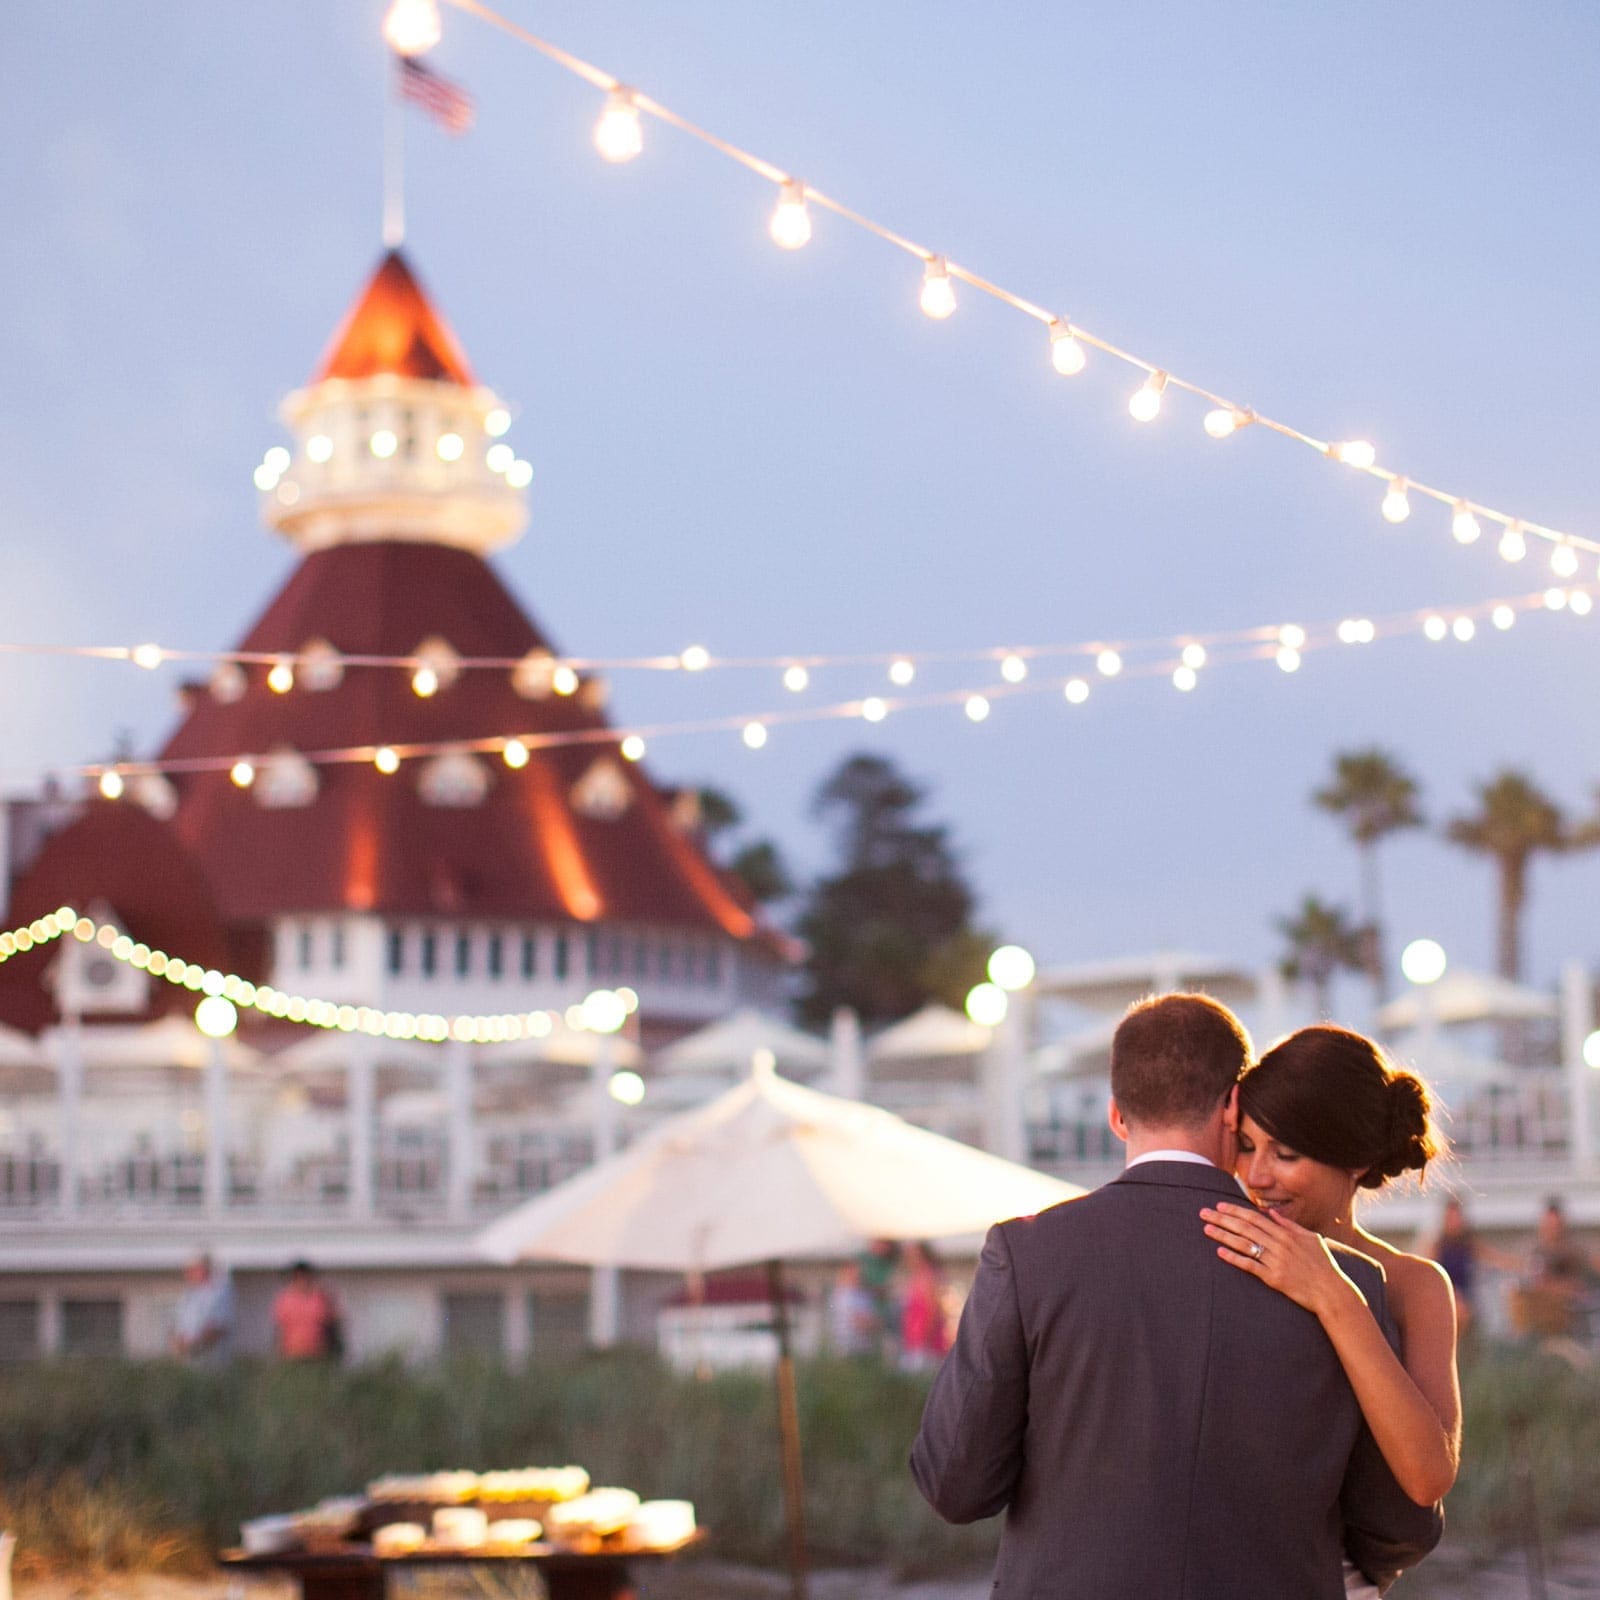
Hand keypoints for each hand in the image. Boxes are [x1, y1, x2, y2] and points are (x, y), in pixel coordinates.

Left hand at [1200, 1202, 1362, 1319]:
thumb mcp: (1311, 1238)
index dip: (1235, 1211)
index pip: (1254, 1218)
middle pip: (1245, 1228)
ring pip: (1244, 1244)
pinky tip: (1220, 1252)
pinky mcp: (1274, 1278)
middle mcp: (1279, 1245)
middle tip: (1203, 1213)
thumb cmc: (1323, 1265)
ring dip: (1223, 1235)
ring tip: (1206, 1229)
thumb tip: (1270, 1213)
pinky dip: (1234, 1258)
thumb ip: (1289, 1225)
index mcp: (1286, 1234)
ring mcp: (1276, 1261)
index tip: (1219, 1206)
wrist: (1332, 1292)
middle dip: (1223, 1219)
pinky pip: (1250, 1266)